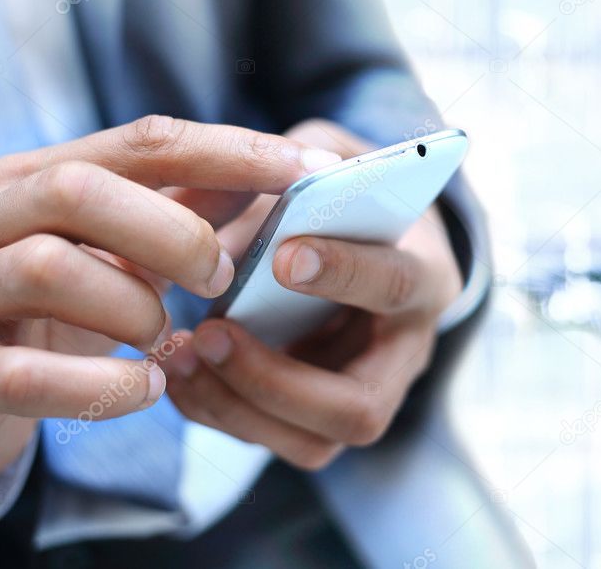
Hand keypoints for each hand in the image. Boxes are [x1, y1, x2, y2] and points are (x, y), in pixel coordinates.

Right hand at [0, 115, 341, 482]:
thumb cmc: (60, 305)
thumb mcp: (117, 248)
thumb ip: (182, 208)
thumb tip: (280, 172)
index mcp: (36, 174)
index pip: (142, 141)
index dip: (229, 152)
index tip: (306, 171)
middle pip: (80, 190)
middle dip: (173, 233)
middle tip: (221, 278)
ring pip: (48, 269)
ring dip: (134, 306)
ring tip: (167, 337)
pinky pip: (25, 375)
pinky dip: (100, 386)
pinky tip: (145, 388)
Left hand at [161, 120, 462, 468]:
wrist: (360, 235)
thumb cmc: (344, 192)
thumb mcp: (330, 158)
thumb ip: (297, 171)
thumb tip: (243, 198)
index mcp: (424, 274)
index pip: (397, 285)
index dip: (345, 274)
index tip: (283, 257)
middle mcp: (404, 352)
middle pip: (360, 408)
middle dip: (275, 379)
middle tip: (210, 332)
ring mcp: (364, 393)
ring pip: (311, 443)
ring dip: (235, 405)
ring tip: (178, 354)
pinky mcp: (319, 415)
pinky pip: (271, 438)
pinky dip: (216, 409)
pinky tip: (177, 369)